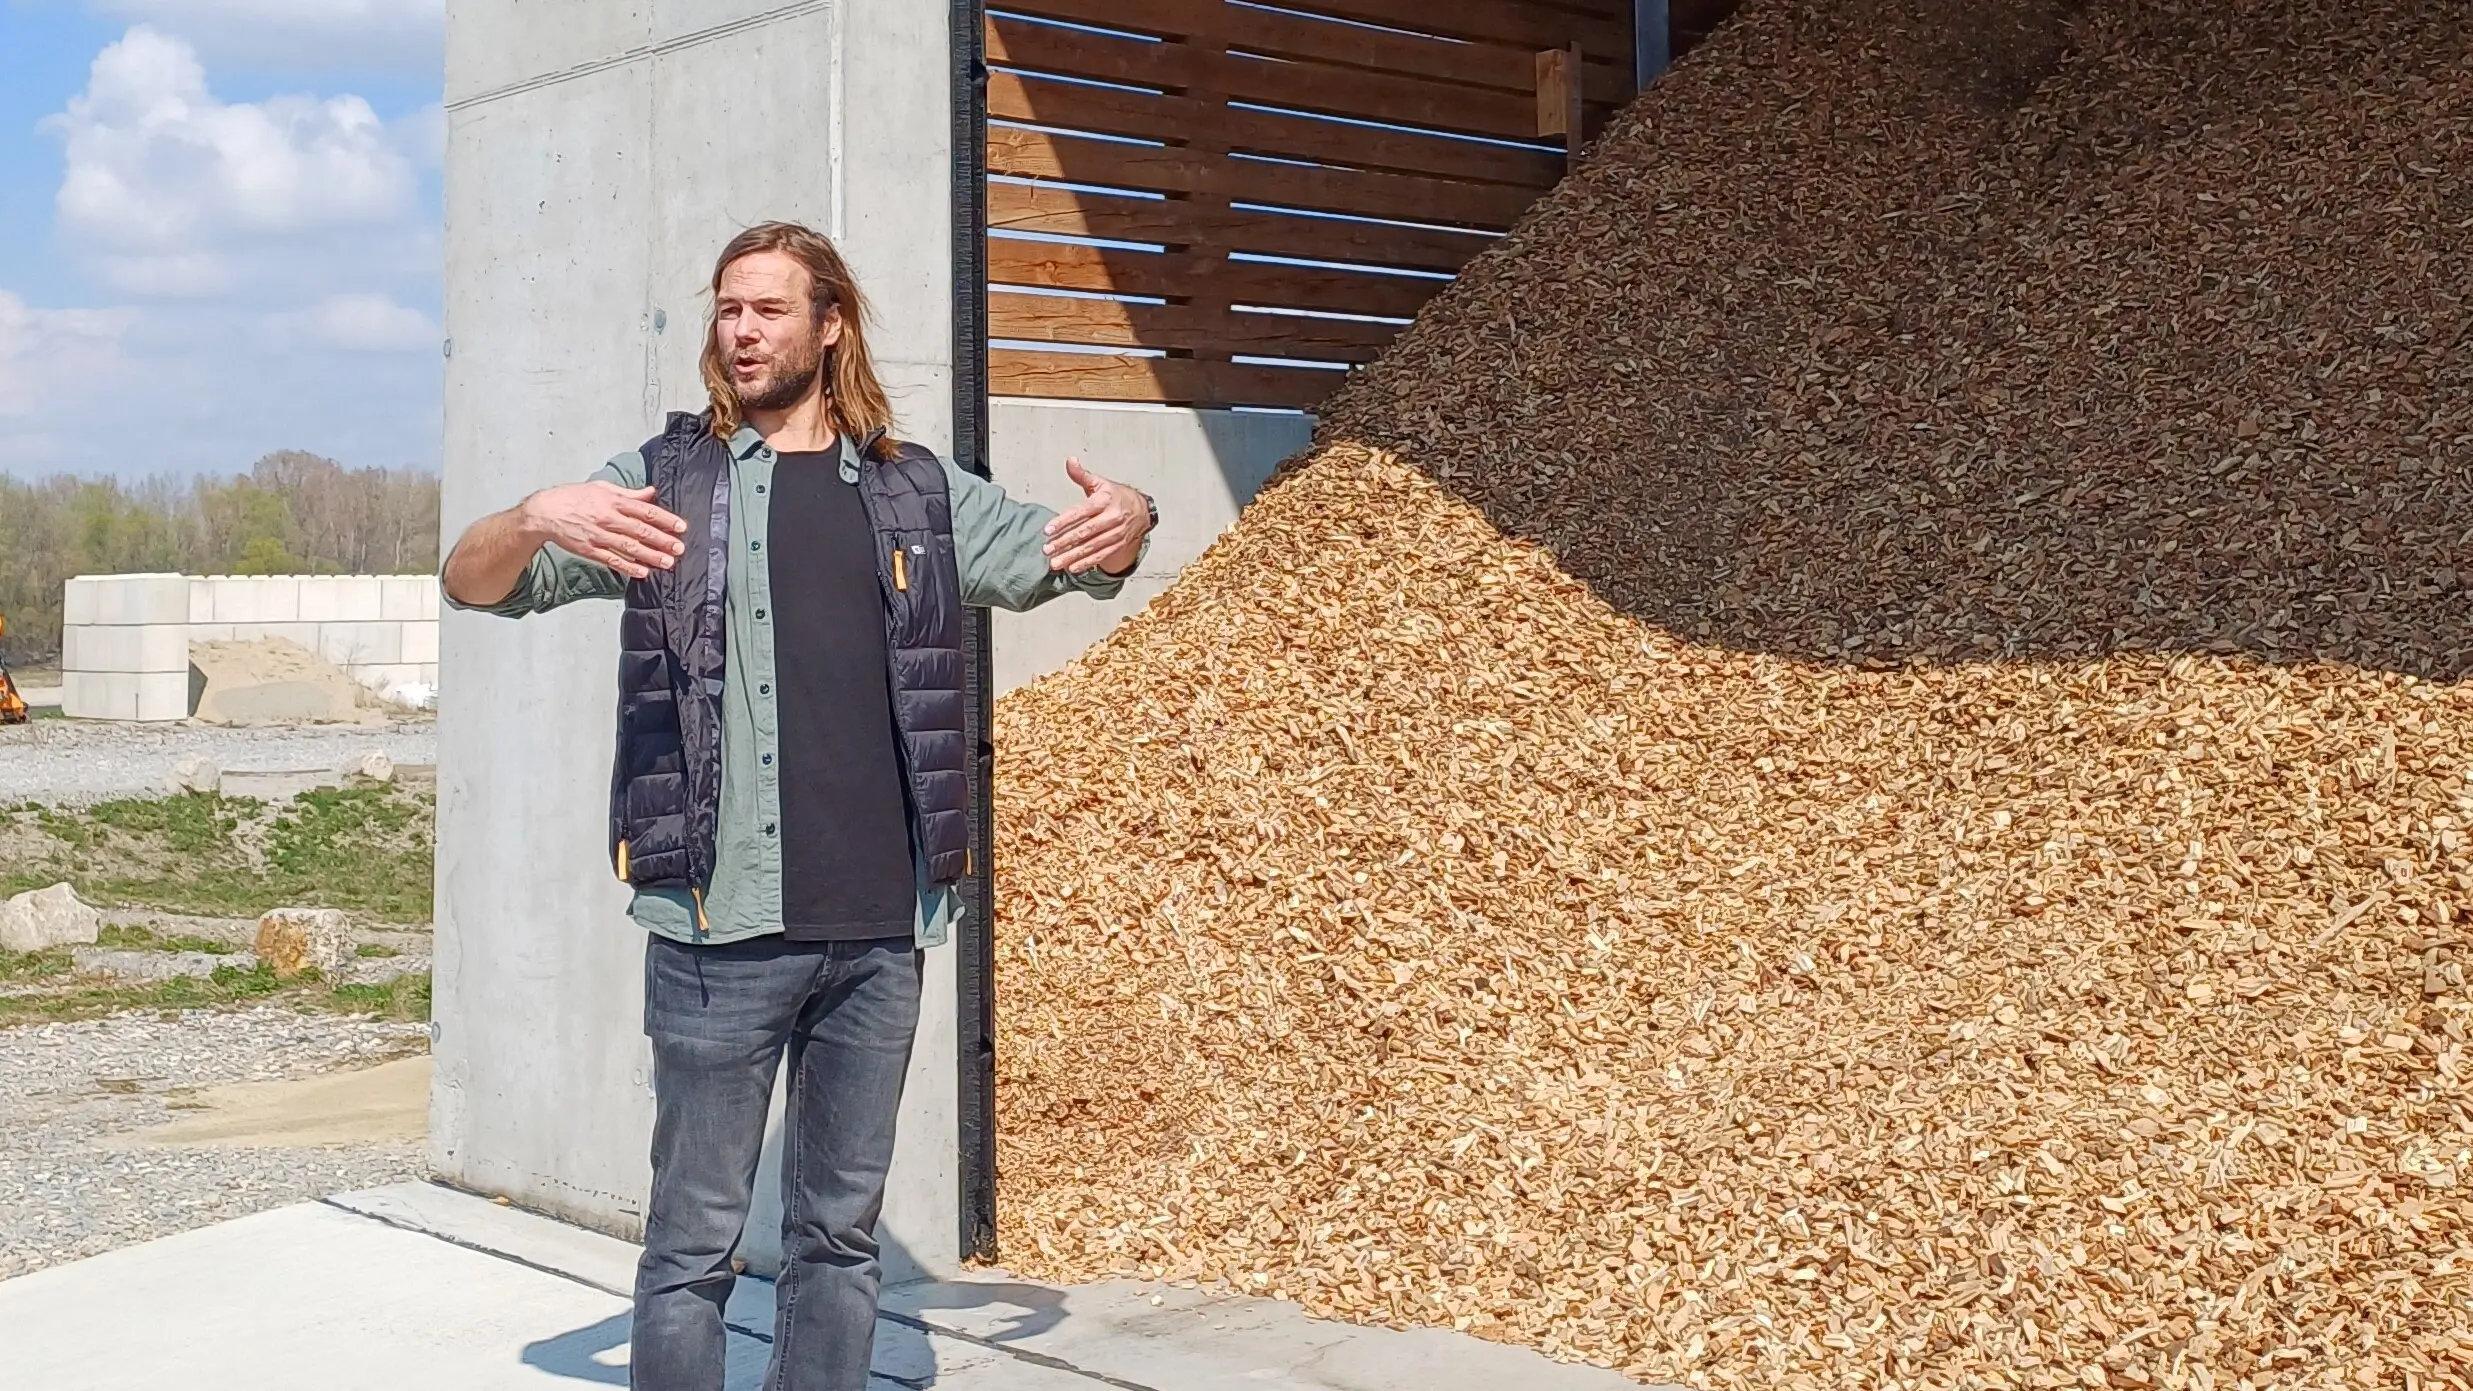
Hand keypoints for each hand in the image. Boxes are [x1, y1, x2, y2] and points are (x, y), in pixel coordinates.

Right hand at [520, 482, 687, 579]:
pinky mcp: (589, 550)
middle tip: (679, 548)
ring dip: (650, 556)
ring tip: (668, 562)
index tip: (681, 526)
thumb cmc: (573, 497)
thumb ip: (629, 493)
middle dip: (662, 540)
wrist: (544, 512)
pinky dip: (628, 567)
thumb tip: (652, 493)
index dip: (664, 519)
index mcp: (612, 501)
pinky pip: (612, 560)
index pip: (644, 510)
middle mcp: (607, 518)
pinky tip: (643, 572)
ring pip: (629, 547)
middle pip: (640, 530)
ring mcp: (598, 535)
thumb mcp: (602, 488)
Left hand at [1042, 457, 1150, 573]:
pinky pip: (1101, 555)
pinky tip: (1072, 568)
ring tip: (1055, 562)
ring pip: (1091, 547)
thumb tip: (1070, 461)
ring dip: (1072, 556)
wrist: (1143, 510)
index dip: (1063, 521)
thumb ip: (1082, 475)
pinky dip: (1087, 563)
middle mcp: (1111, 518)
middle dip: (1064, 542)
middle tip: (1047, 549)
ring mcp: (1116, 533)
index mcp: (1104, 501)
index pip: (1080, 512)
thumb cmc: (1117, 496)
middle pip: (1085, 532)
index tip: (1048, 530)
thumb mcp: (1101, 482)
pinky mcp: (1118, 545)